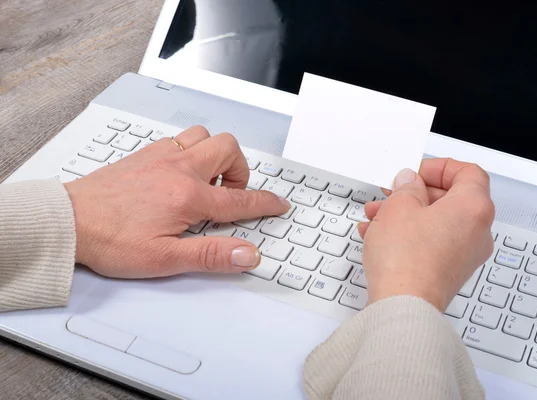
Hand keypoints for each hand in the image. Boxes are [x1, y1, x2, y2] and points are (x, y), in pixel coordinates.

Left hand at [65, 126, 289, 277]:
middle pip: (228, 149)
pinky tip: (179, 174)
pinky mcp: (145, 154)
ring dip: (215, 155)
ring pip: (204, 135)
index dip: (265, 203)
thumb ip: (211, 255)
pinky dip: (191, 151)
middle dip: (240, 170)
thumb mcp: (164, 259)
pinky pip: (180, 138)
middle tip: (230, 195)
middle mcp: (178, 170)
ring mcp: (160, 157)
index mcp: (187, 197)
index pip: (240, 200)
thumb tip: (248, 254)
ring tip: (207, 182)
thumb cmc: (109, 240)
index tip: (278, 204)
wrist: (67, 221)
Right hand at [359, 159, 494, 311]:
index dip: (439, 167)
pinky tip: (380, 236)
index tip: (416, 172)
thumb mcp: (398, 206)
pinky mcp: (449, 273)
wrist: (403, 305)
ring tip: (377, 216)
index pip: (468, 172)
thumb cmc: (407, 260)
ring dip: (407, 214)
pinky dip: (410, 235)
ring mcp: (465, 255)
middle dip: (415, 193)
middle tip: (392, 193)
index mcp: (474, 208)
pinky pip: (432, 243)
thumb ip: (407, 186)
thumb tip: (410, 183)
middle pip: (450, 198)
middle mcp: (477, 232)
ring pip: (436, 222)